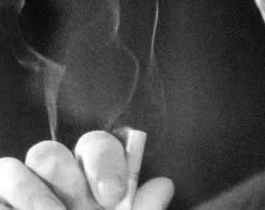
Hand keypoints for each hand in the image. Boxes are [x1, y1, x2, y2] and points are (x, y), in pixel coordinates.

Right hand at [0, 131, 173, 209]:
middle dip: (64, 176)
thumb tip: (163, 185)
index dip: (104, 162)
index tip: (113, 196)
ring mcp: (18, 197)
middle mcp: (53, 185)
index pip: (95, 147)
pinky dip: (6, 208)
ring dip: (31, 195)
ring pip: (12, 169)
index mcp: (90, 182)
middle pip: (49, 153)